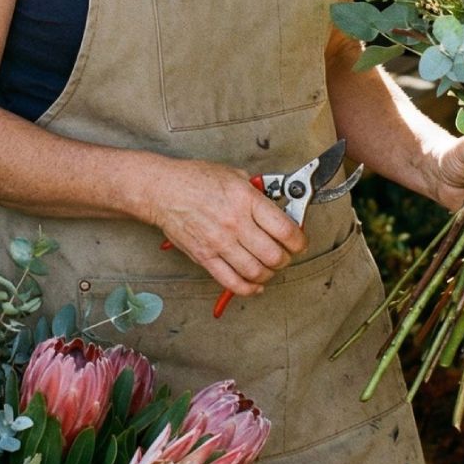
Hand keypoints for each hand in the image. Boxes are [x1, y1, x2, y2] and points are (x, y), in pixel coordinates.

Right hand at [150, 158, 306, 297]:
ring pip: (256, 272)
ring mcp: (219, 243)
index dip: (299, 241)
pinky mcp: (205, 257)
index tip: (299, 242)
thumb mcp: (234, 175)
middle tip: (285, 254)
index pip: (285, 230)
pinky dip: (249, 288)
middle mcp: (235, 223)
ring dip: (269, 273)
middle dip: (286, 259)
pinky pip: (232, 282)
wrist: (164, 190)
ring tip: (269, 267)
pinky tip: (254, 283)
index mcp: (246, 200)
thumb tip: (279, 209)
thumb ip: (258, 194)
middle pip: (275, 256)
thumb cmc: (196, 179)